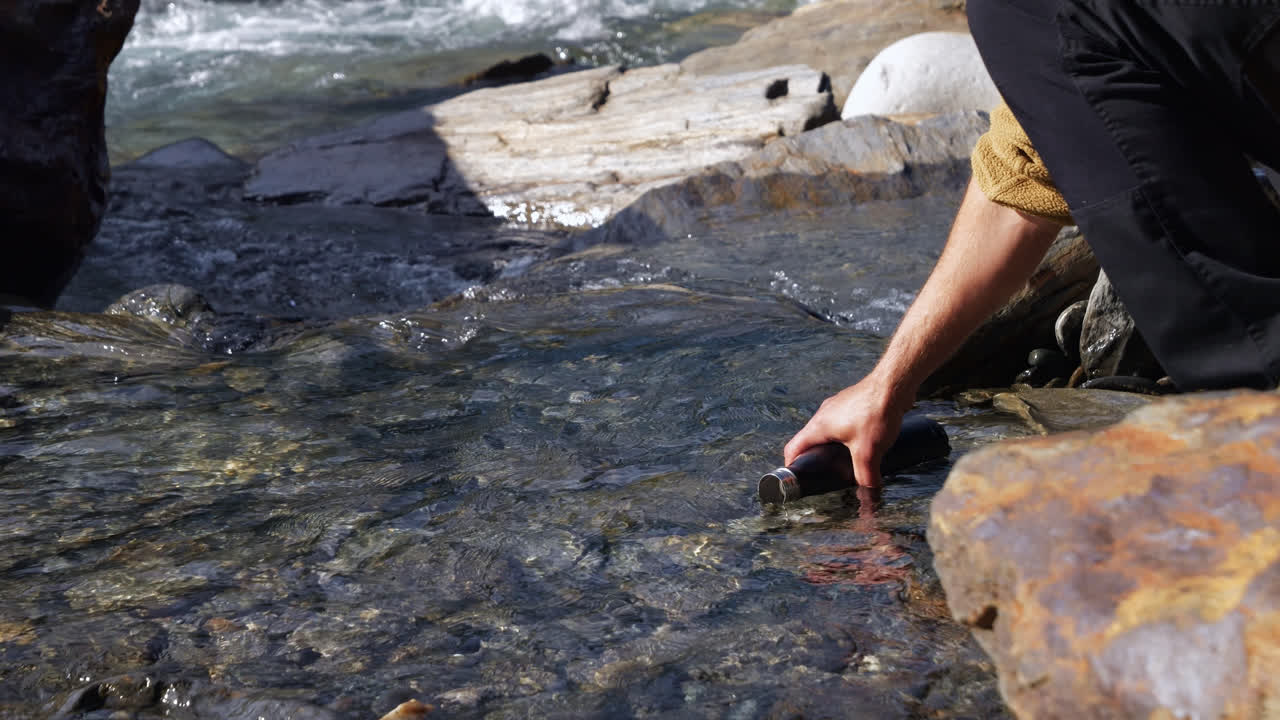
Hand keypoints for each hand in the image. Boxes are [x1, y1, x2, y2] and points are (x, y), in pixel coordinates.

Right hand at [782, 377, 911, 487]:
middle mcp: (823, 414)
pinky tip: (862, 441)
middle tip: (826, 473)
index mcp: (819, 426)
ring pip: (826, 430)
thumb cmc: (875, 412)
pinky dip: (845, 435)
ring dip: (831, 446)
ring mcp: (836, 406)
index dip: (792, 466)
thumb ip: (865, 476)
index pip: (793, 448)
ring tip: (846, 460)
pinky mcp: (851, 402)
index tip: (798, 478)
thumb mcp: (868, 452)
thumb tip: (868, 492)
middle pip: (809, 440)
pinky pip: (840, 422)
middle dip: (815, 458)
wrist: (893, 385)